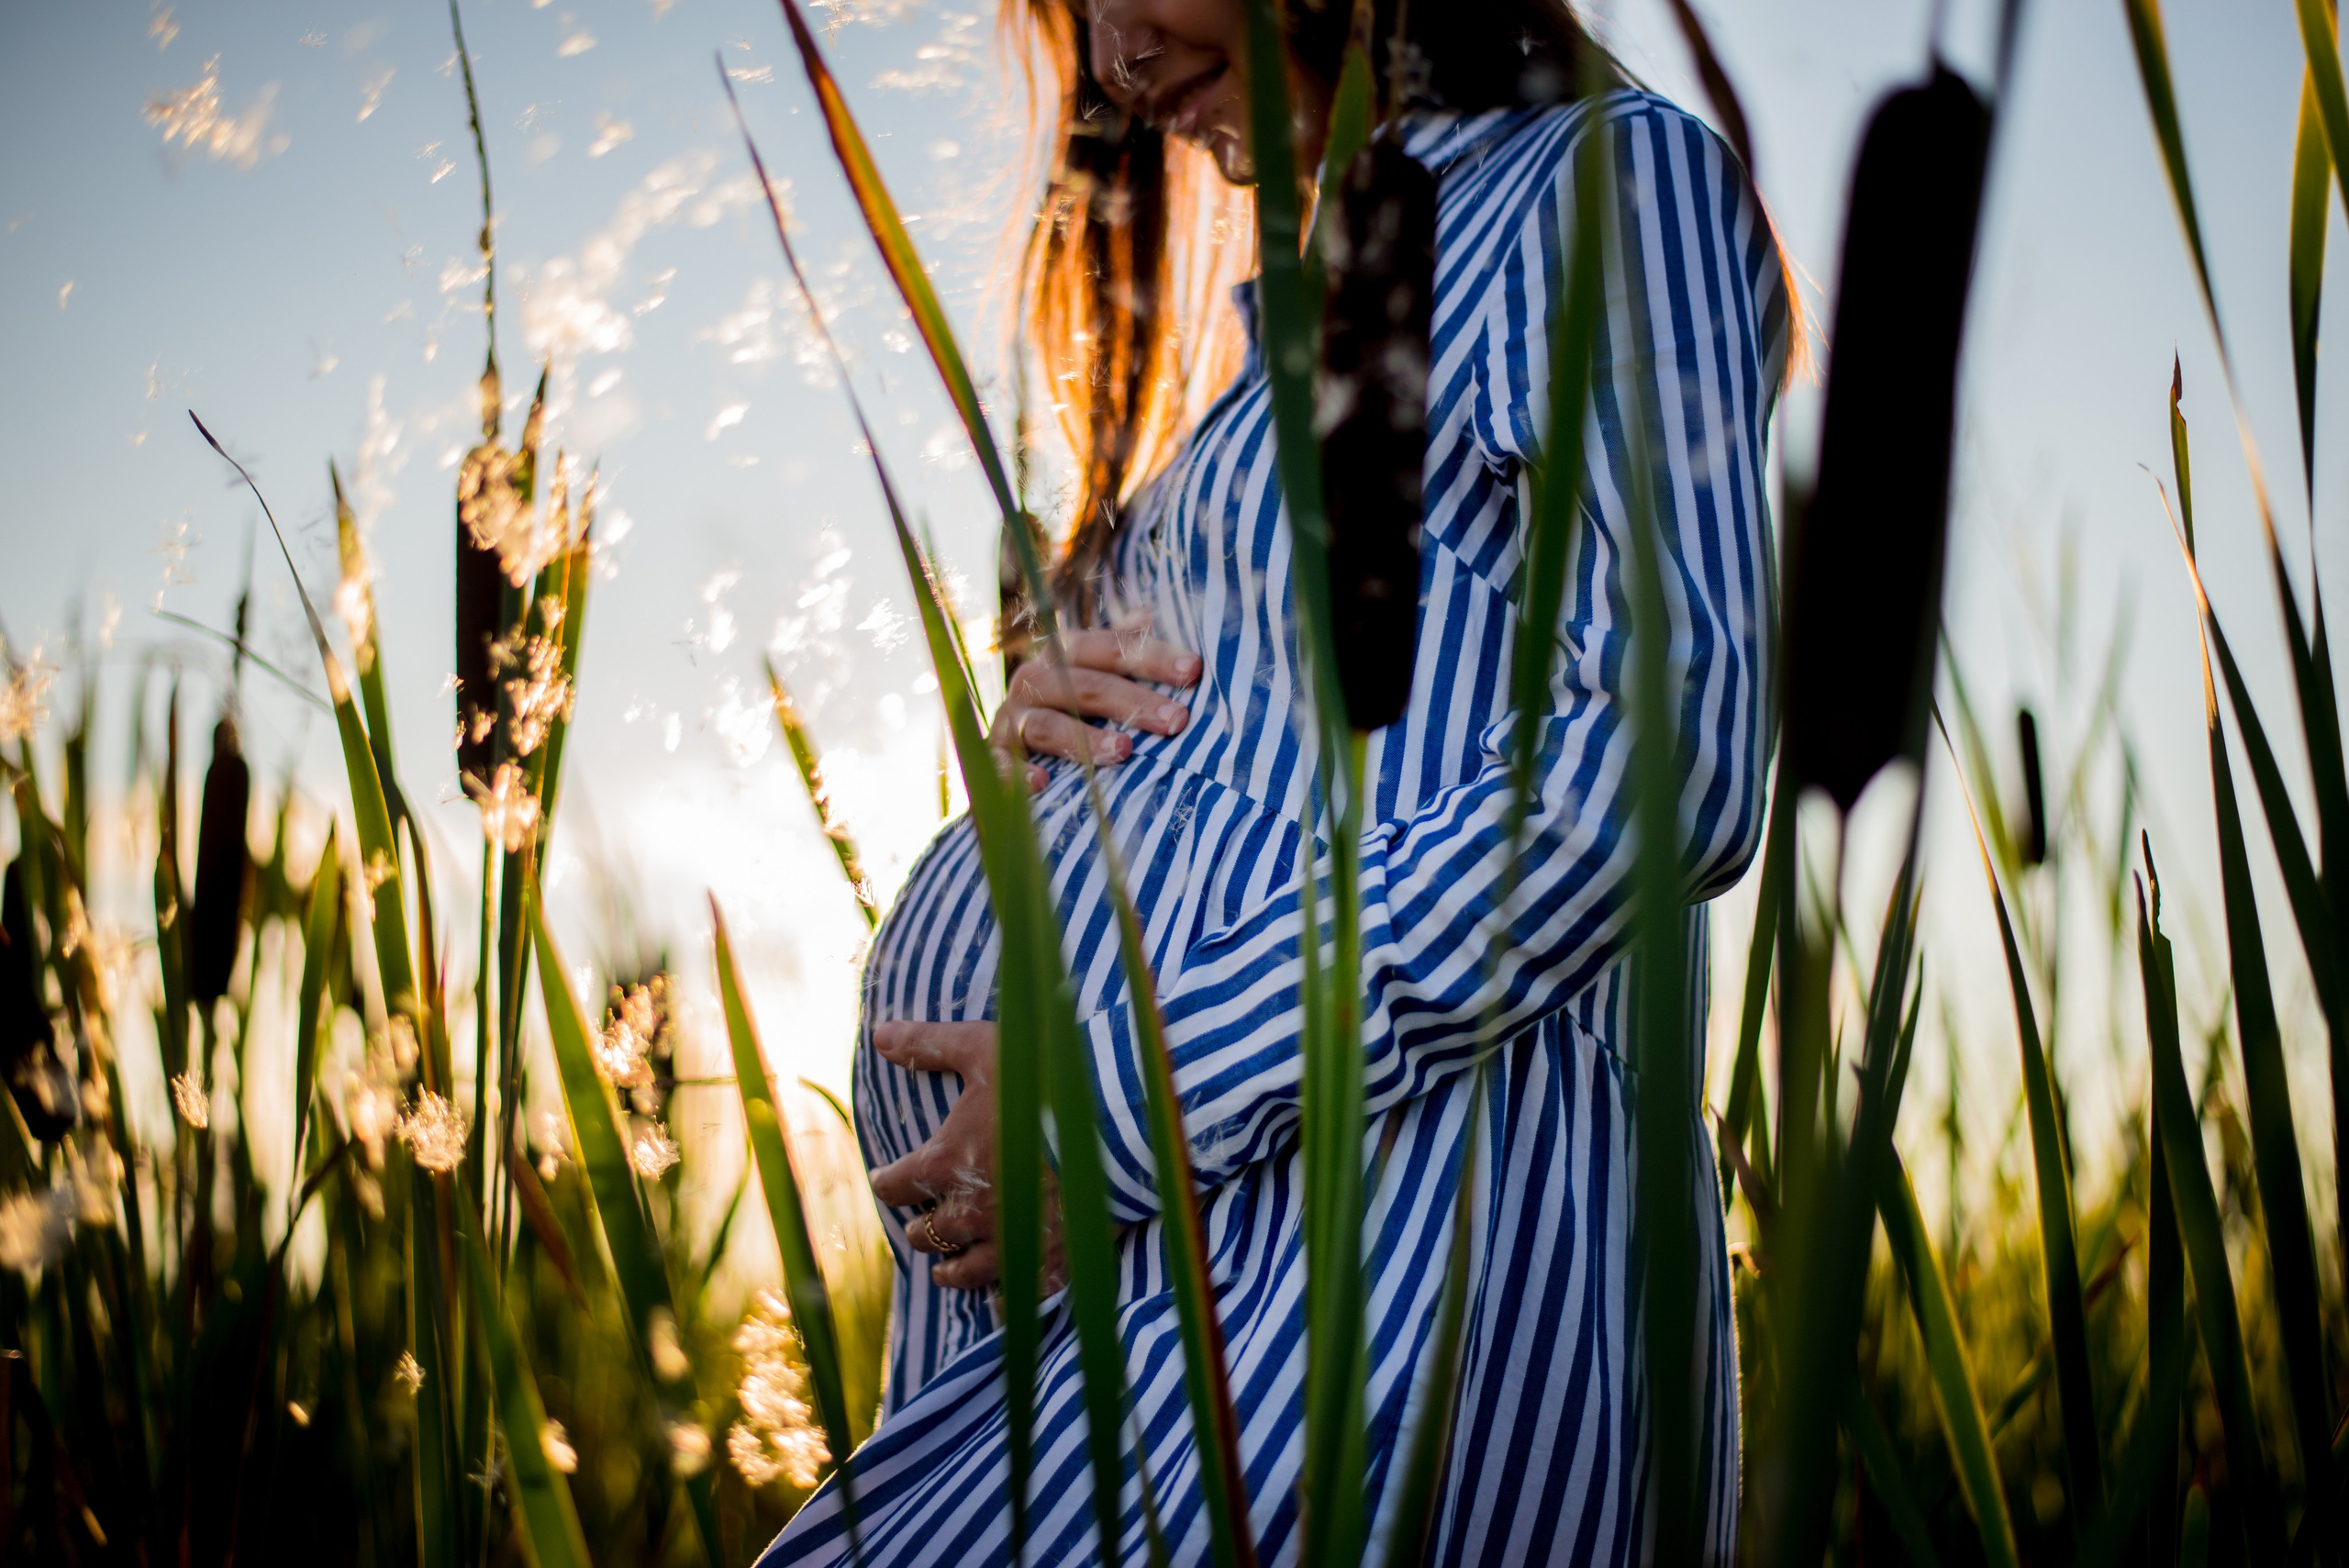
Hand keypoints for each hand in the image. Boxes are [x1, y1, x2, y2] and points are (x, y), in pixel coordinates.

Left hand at [868, 1021, 1065, 1291]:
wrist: (1118, 1119)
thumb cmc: (1046, 1078)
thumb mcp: (982, 1049)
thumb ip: (927, 1045)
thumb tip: (878, 1034)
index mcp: (946, 1164)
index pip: (896, 1185)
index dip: (888, 1182)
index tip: (887, 1180)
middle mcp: (970, 1212)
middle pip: (927, 1233)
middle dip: (922, 1226)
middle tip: (922, 1223)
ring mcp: (1011, 1242)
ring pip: (964, 1272)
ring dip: (950, 1271)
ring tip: (946, 1272)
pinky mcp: (1051, 1261)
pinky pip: (1018, 1298)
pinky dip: (1004, 1303)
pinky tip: (1000, 1305)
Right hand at [989, 619, 1201, 792]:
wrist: (1010, 741)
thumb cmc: (1070, 701)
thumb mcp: (1093, 670)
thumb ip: (1119, 646)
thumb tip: (1147, 612)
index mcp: (1063, 654)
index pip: (1110, 647)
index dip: (1151, 657)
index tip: (1194, 670)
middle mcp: (1033, 680)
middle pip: (1085, 685)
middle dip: (1133, 702)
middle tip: (1177, 721)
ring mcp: (1011, 719)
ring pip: (1048, 724)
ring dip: (1085, 738)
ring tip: (1124, 752)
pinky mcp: (995, 756)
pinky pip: (1002, 764)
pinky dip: (1018, 772)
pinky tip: (1043, 782)